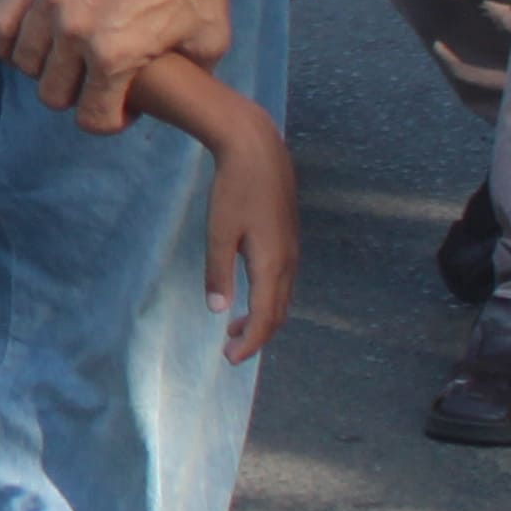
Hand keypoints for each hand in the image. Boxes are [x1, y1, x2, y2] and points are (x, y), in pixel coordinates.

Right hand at [0, 0, 228, 132]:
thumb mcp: (209, 39)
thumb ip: (191, 74)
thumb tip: (178, 90)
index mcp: (114, 56)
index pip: (93, 117)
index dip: (110, 120)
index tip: (123, 106)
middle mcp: (73, 35)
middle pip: (53, 94)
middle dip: (75, 95)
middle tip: (93, 79)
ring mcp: (48, 4)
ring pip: (26, 61)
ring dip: (44, 66)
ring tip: (63, 55)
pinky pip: (1, 22)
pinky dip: (7, 39)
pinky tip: (25, 41)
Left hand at [197, 98, 301, 364]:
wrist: (259, 151)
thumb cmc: (235, 189)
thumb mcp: (219, 231)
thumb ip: (218, 271)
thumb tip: (218, 310)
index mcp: (272, 264)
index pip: (265, 317)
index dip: (250, 342)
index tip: (230, 359)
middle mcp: (288, 262)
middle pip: (278, 313)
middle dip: (256, 335)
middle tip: (230, 350)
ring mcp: (292, 250)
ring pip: (282, 298)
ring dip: (262, 317)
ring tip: (234, 328)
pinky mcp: (288, 240)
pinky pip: (282, 282)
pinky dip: (268, 299)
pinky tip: (248, 295)